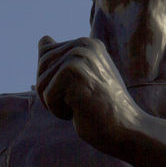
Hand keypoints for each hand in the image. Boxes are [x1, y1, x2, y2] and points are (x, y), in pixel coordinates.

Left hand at [36, 35, 143, 150]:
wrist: (125, 128)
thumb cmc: (102, 107)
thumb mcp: (83, 77)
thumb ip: (62, 58)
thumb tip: (43, 38)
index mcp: (86, 43)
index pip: (45, 56)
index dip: (54, 81)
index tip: (80, 90)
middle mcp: (83, 44)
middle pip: (41, 69)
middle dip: (53, 92)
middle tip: (80, 100)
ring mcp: (78, 56)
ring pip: (40, 84)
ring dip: (56, 104)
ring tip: (82, 104)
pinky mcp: (73, 72)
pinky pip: (47, 97)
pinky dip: (60, 111)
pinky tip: (81, 110)